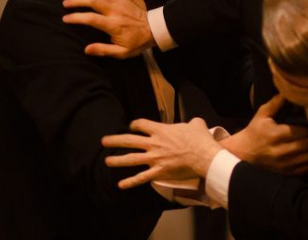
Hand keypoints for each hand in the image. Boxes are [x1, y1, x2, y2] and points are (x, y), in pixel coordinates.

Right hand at [62, 0, 153, 57]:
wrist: (153, 29)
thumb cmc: (136, 42)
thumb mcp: (122, 52)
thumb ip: (104, 50)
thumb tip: (87, 50)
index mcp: (114, 25)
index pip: (92, 19)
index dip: (77, 17)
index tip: (66, 18)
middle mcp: (116, 11)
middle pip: (93, 0)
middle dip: (77, 0)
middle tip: (65, 4)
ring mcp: (119, 1)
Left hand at [102, 118, 222, 188]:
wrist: (203, 156)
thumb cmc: (200, 139)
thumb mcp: (196, 124)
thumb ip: (191, 122)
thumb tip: (194, 123)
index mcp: (161, 130)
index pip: (141, 124)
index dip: (134, 124)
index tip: (132, 126)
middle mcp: (154, 144)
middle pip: (129, 141)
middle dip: (115, 140)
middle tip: (104, 141)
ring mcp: (155, 159)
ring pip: (131, 159)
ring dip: (117, 160)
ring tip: (107, 161)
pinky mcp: (159, 172)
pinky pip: (141, 178)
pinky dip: (130, 182)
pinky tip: (121, 184)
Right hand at [221, 95, 307, 174]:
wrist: (242, 153)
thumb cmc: (254, 132)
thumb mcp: (262, 115)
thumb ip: (276, 103)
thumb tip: (287, 91)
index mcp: (277, 134)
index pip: (303, 131)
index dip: (305, 129)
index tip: (302, 128)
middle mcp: (281, 151)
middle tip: (305, 137)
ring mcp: (284, 164)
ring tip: (305, 146)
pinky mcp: (284, 173)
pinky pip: (305, 168)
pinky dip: (307, 162)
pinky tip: (301, 157)